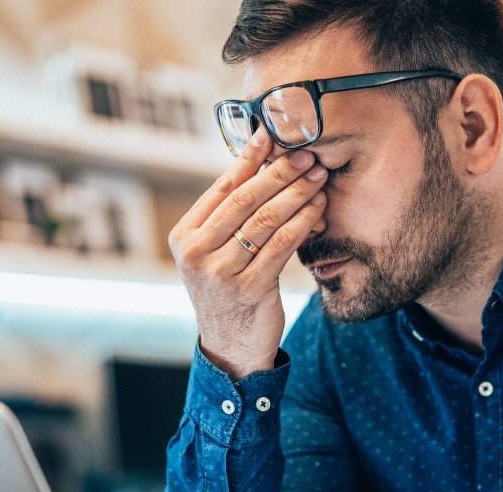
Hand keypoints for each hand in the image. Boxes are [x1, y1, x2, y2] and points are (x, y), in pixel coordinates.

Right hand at [169, 129, 328, 379]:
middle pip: (245, 200)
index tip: (272, 134)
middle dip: (280, 172)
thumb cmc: (229, 291)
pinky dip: (303, 222)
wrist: (231, 347)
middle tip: (306, 153)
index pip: (221, 187)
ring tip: (318, 177)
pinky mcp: (249, 287)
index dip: (249, 158)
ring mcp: (220, 271)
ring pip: (266, 220)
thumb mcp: (217, 252)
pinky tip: (318, 209)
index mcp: (184, 236)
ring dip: (296, 194)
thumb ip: (230, 216)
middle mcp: (196, 252)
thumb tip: (261, 163)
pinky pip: (282, 244)